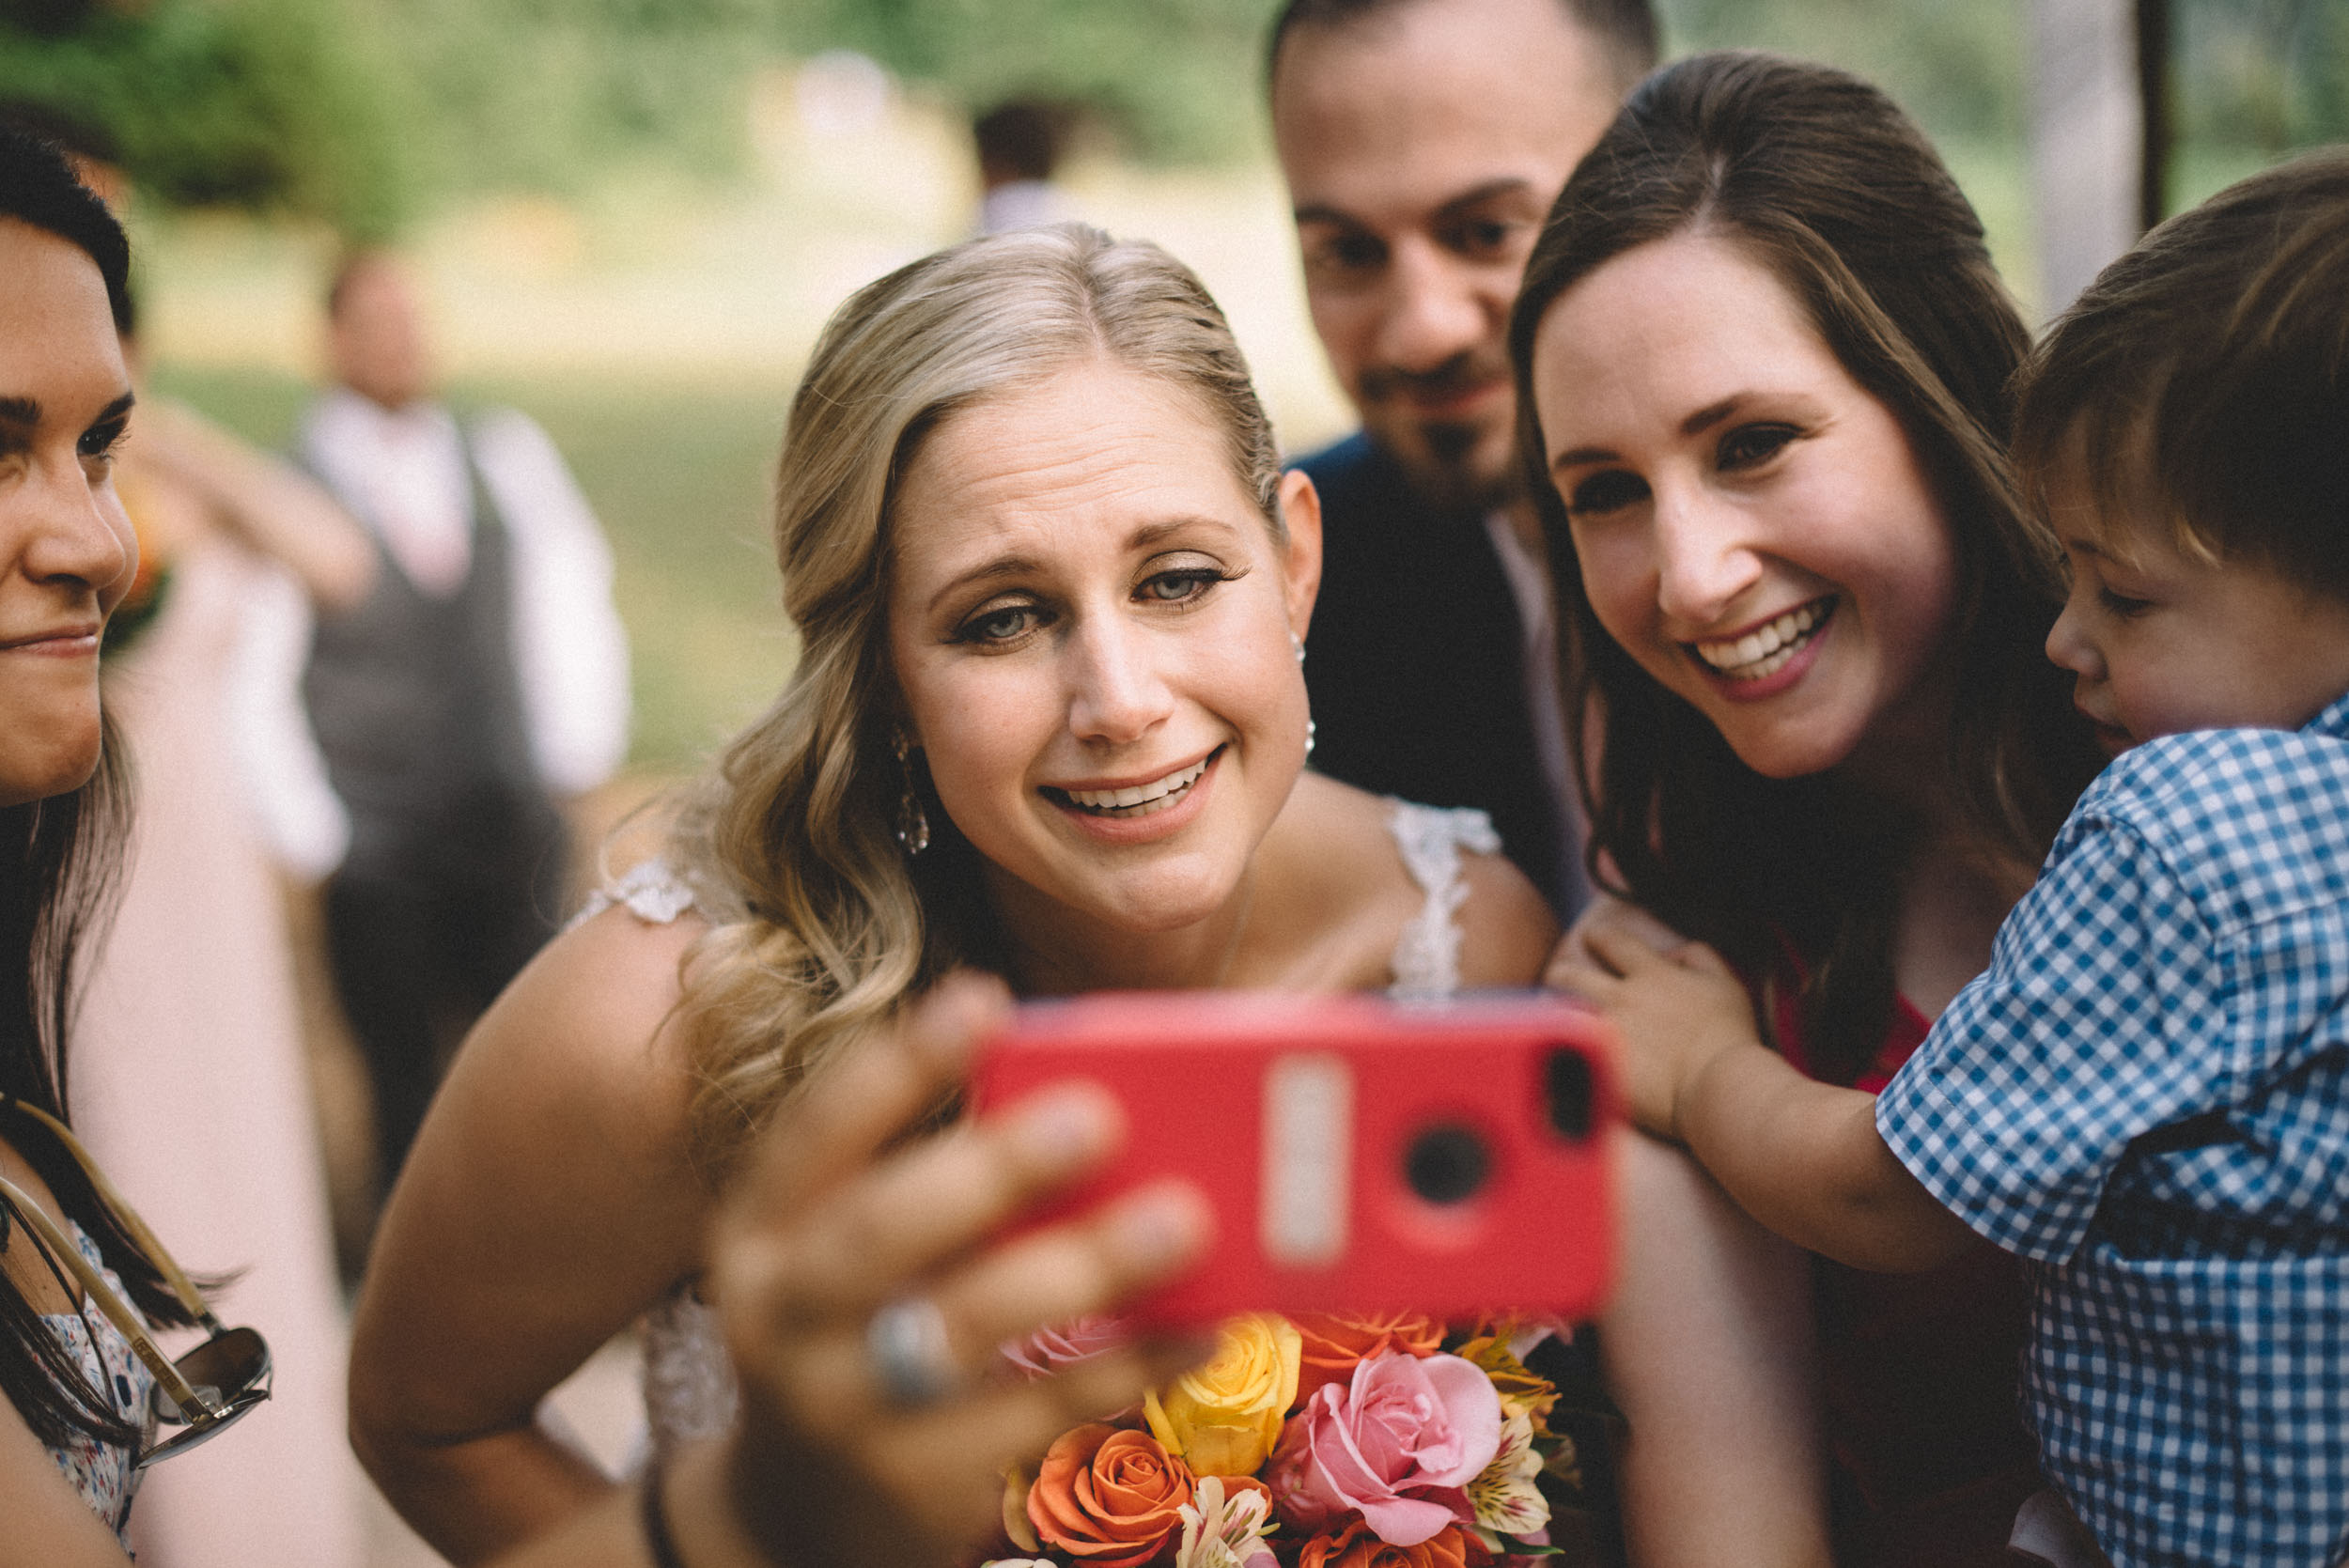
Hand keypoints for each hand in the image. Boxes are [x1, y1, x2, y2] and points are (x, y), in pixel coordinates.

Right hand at [690, 973, 1215, 1567]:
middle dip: (992, 1166)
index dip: (899, 1065)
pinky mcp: (917, 1481)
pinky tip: (1204, 1324)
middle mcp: (782, 1312)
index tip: (985, 1001)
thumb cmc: (860, 1330)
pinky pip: (1039, 1412)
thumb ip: (932, 1183)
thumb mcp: (847, 1253)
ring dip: (1082, 1264)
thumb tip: (1095, 1100)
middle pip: (882, 1228)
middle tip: (1098, 1116)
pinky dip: (1129, 1361)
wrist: (797, 1512)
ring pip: (965, 1325)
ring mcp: (844, 1404)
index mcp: (762, 1227)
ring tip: (1183, 1217)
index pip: (816, 1130)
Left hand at [1545, 898, 1759, 1141]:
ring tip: (1547, 1011)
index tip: (1594, 939)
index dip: (1599, 938)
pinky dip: (1550, 1045)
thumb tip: (1678, 952)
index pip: (1613, 942)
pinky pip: (1558, 1050)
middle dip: (1560, 972)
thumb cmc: (1728, 1038)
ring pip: (1557, 1009)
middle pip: (1571, 974)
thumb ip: (1701, 958)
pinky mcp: (1594, 1065)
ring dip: (1551, 1009)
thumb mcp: (1726, 984)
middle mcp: (1620, 997)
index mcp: (1650, 974)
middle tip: (1558, 974)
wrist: (1718, 1085)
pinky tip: (1546, 1048)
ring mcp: (1603, 1032)